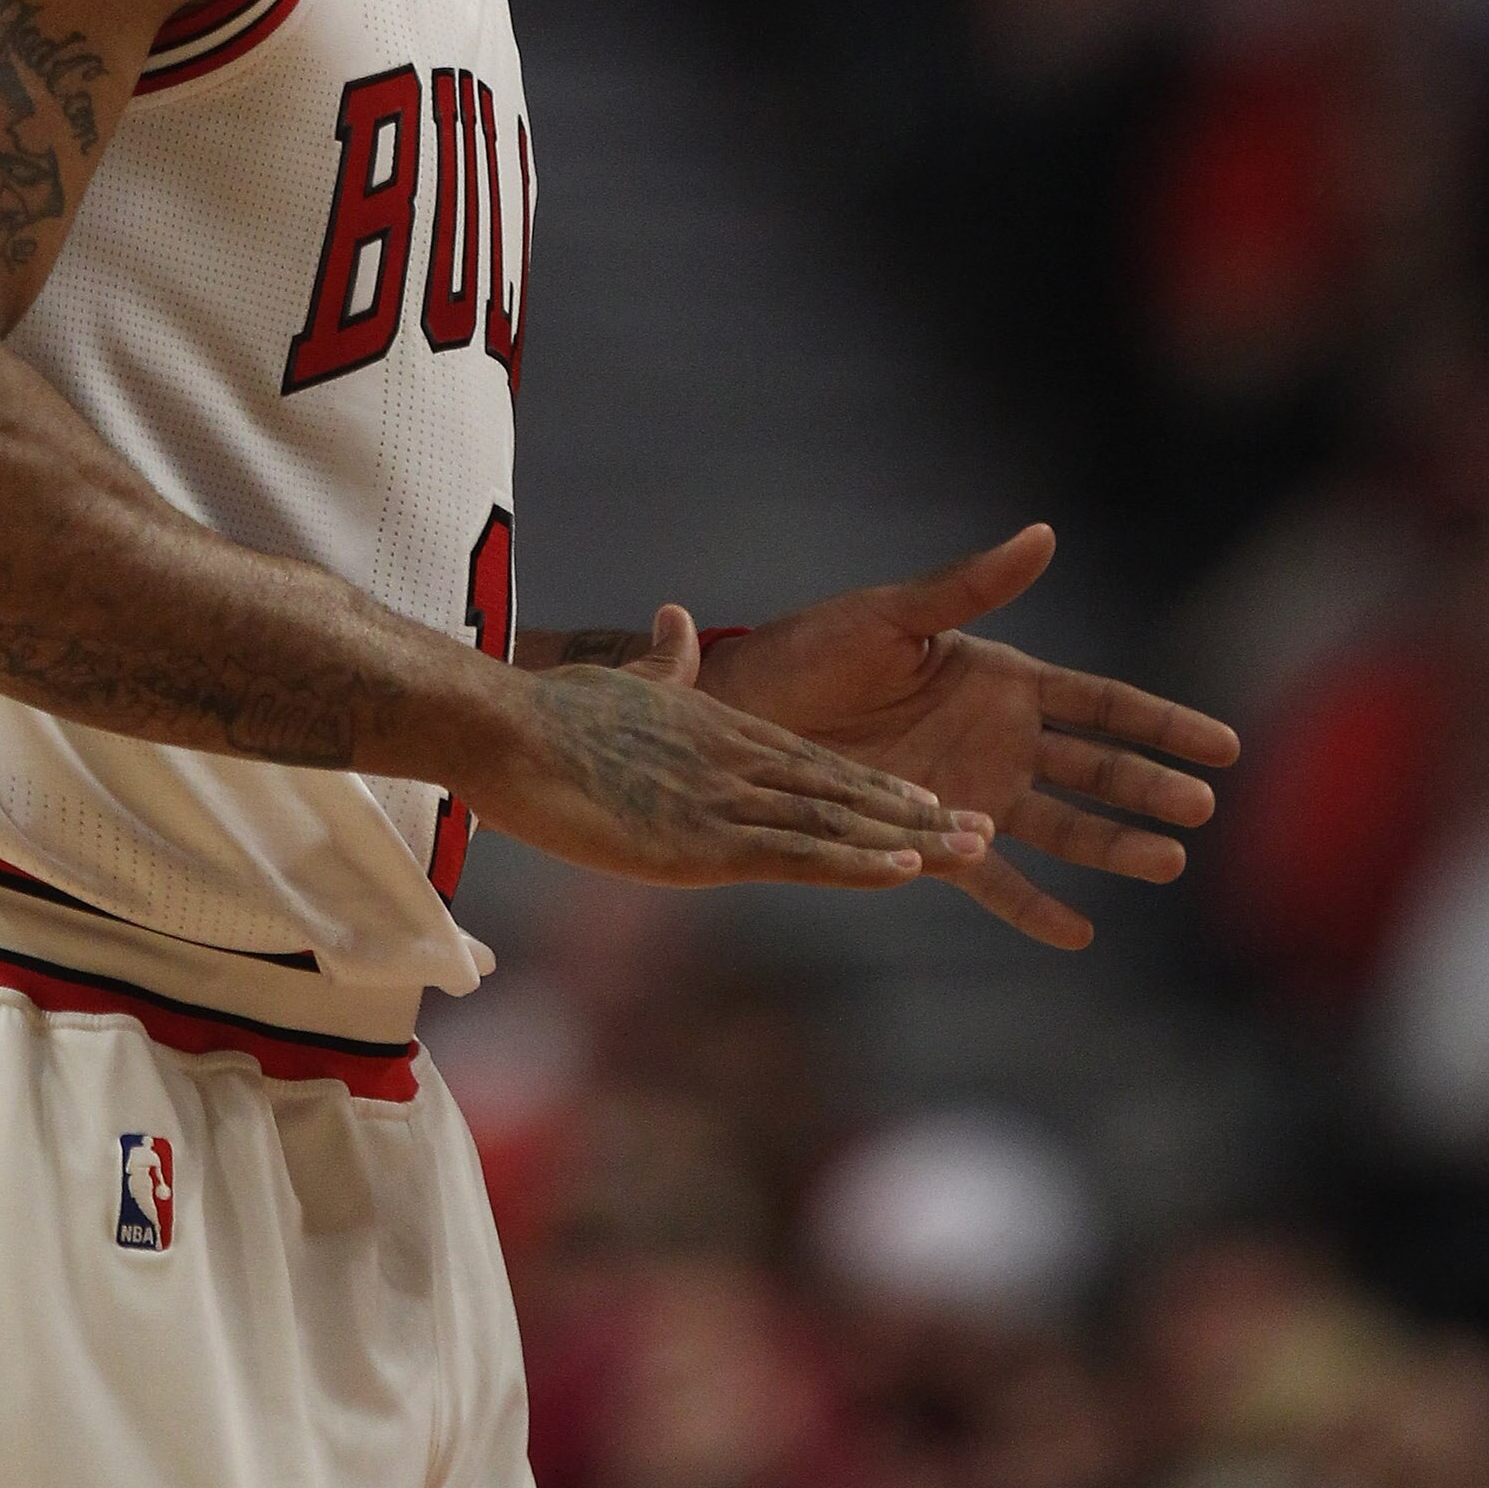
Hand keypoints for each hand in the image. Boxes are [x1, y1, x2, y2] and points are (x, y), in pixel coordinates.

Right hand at [465, 607, 993, 891]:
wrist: (504, 729)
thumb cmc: (549, 711)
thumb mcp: (623, 681)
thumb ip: (662, 663)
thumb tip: (677, 619)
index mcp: (719, 729)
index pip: (816, 762)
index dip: (876, 784)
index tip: (928, 801)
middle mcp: (737, 760)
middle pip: (843, 791)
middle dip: (915, 814)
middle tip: (985, 829)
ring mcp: (724, 801)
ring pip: (836, 823)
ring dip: (907, 840)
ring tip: (971, 851)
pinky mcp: (704, 843)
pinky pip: (797, 854)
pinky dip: (856, 860)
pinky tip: (903, 867)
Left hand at [699, 527, 1237, 946]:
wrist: (745, 710)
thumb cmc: (813, 649)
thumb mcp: (894, 615)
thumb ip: (971, 586)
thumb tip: (1044, 533)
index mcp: (999, 679)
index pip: (1101, 704)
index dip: (1162, 723)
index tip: (1224, 747)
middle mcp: (998, 739)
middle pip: (1096, 768)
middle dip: (1150, 788)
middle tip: (1203, 808)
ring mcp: (971, 792)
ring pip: (1063, 825)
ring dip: (1113, 847)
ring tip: (1167, 865)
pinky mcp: (932, 836)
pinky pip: (995, 880)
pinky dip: (1034, 907)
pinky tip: (1078, 935)